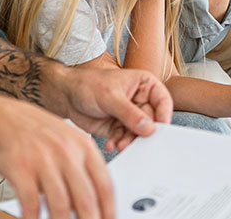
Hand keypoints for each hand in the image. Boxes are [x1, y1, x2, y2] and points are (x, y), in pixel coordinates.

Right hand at [0, 96, 113, 218]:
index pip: (105, 185)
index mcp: (82, 145)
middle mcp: (66, 152)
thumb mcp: (64, 139)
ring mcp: (43, 160)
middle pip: (86, 199)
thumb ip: (78, 168)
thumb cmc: (29, 129)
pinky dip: (34, 218)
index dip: (109, 210)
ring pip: (61, 205)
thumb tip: (85, 203)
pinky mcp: (21, 168)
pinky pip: (31, 203)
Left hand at [49, 65, 172, 152]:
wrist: (66, 95)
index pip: (163, 101)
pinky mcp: (120, 127)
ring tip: (119, 144)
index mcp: (144, 85)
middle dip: (143, 134)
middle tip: (136, 142)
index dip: (164, 116)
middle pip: (152, 121)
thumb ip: (129, 113)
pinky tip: (111, 144)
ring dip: (130, 141)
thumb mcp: (110, 96)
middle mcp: (140, 100)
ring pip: (139, 133)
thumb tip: (148, 128)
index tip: (159, 130)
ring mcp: (130, 115)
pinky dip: (119, 143)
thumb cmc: (87, 84)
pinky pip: (126, 139)